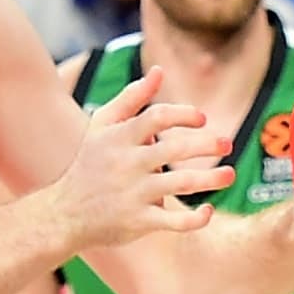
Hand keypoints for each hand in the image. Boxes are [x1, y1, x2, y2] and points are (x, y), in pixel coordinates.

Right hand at [49, 66, 235, 250]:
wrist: (63, 214)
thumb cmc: (90, 163)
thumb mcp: (103, 126)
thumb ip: (132, 97)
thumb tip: (159, 70)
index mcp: (120, 138)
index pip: (156, 117)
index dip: (183, 114)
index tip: (203, 118)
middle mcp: (127, 165)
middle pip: (173, 150)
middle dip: (205, 145)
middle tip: (229, 143)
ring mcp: (132, 194)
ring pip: (179, 185)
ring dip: (210, 179)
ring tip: (231, 174)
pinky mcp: (137, 222)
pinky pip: (171, 221)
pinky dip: (193, 219)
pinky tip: (209, 211)